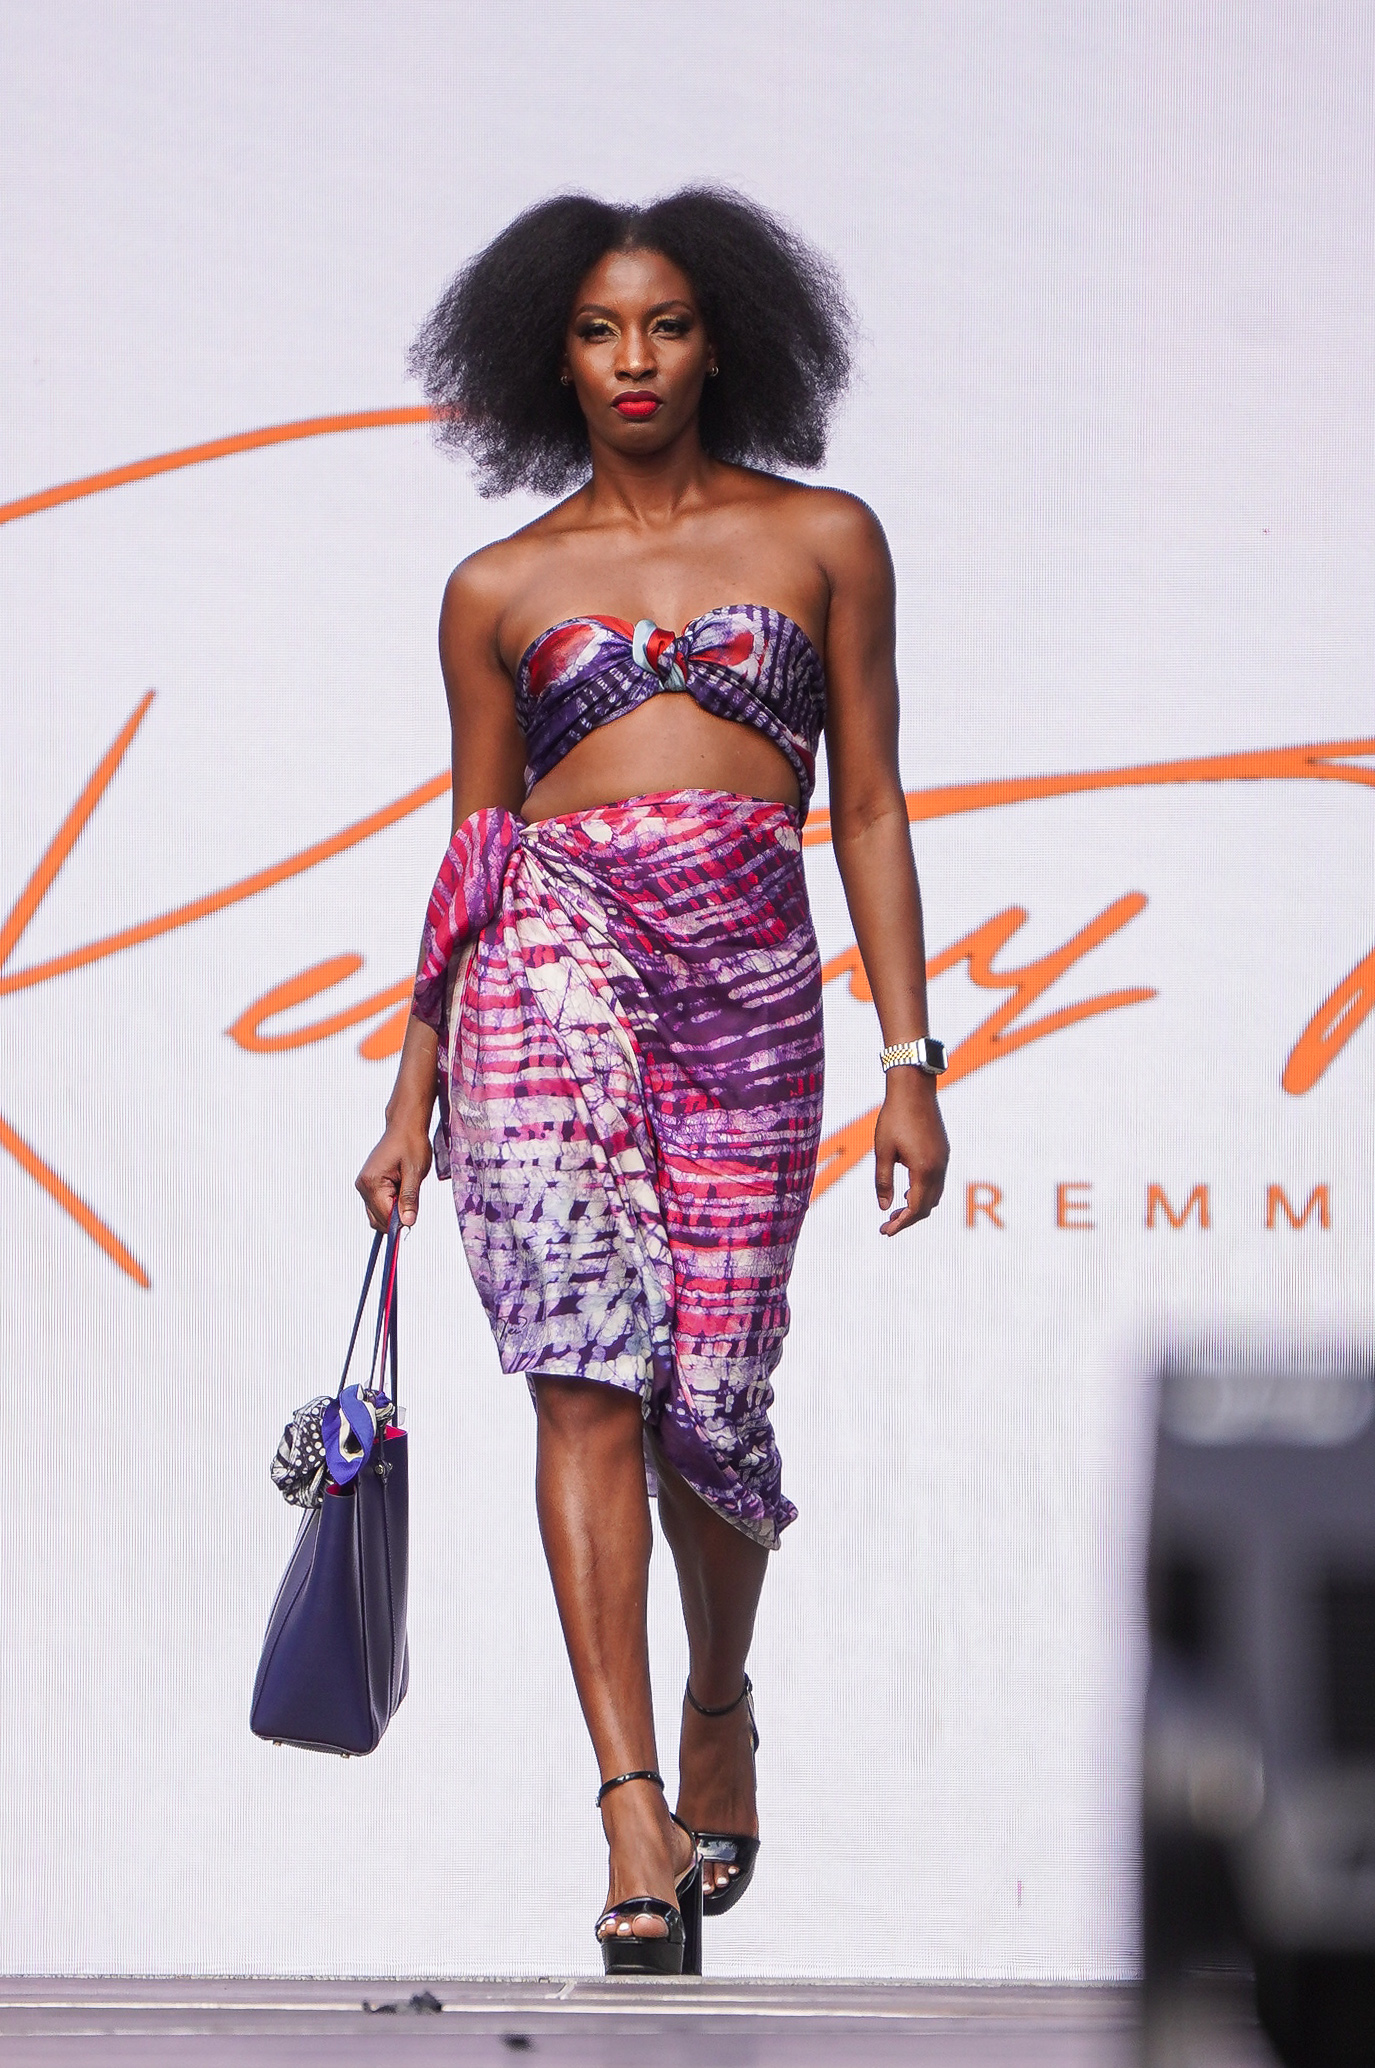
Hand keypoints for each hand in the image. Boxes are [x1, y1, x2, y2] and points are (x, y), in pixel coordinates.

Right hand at [355, 1116, 432, 1231]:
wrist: (405, 1127)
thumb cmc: (411, 1144)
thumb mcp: (415, 1173)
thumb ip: (409, 1199)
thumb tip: (408, 1223)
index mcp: (372, 1183)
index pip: (384, 1218)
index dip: (401, 1220)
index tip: (414, 1212)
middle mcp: (363, 1186)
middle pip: (378, 1220)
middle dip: (396, 1216)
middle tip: (411, 1196)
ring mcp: (363, 1186)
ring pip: (377, 1214)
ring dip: (394, 1209)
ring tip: (405, 1188)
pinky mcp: (368, 1185)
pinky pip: (377, 1205)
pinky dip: (390, 1203)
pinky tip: (400, 1188)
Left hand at [873, 1071, 948, 1234]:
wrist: (914, 1089)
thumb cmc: (894, 1117)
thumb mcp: (883, 1151)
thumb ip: (883, 1181)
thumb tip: (884, 1207)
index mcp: (924, 1170)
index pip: (915, 1208)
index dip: (901, 1224)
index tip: (885, 1232)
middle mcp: (939, 1167)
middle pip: (928, 1206)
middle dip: (908, 1219)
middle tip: (887, 1226)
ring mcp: (944, 1159)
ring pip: (935, 1194)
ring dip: (917, 1206)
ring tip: (896, 1210)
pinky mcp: (943, 1151)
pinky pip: (937, 1181)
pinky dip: (924, 1192)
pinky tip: (908, 1190)